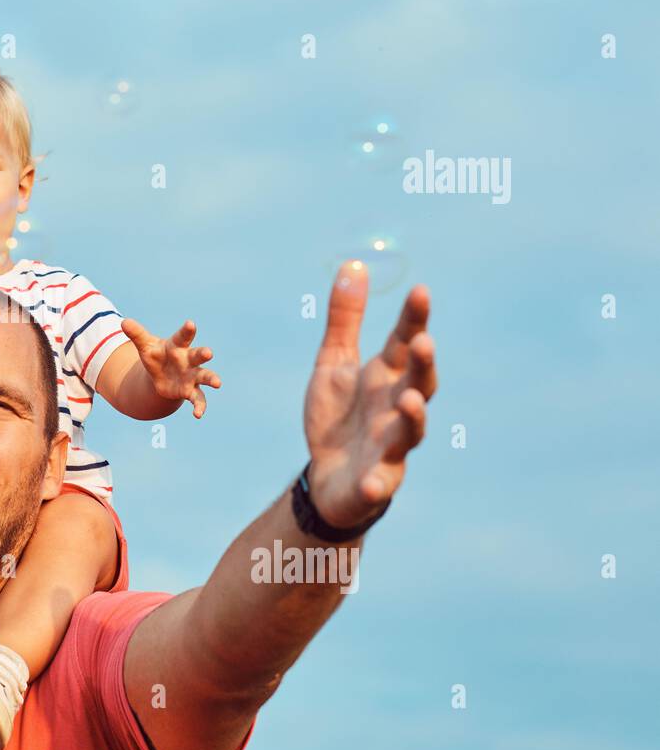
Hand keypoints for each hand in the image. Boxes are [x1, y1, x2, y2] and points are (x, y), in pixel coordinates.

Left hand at [121, 317, 220, 417]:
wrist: (161, 376)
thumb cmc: (157, 356)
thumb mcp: (145, 346)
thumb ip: (137, 334)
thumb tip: (123, 321)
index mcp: (177, 346)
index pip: (183, 336)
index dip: (187, 330)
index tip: (191, 324)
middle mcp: (188, 360)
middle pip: (197, 355)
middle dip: (203, 354)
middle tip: (209, 353)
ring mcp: (192, 375)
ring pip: (205, 376)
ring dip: (211, 379)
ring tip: (218, 383)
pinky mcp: (190, 391)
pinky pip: (198, 399)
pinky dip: (200, 406)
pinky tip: (198, 415)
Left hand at [303, 260, 437, 528]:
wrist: (328, 476)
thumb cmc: (339, 415)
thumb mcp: (334, 362)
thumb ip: (345, 319)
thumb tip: (353, 265)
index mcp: (386, 376)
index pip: (404, 343)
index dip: (414, 319)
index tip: (420, 291)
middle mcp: (396, 408)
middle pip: (418, 384)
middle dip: (422, 365)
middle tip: (422, 342)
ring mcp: (389, 446)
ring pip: (409, 431)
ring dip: (412, 416)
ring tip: (407, 400)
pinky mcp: (375, 482)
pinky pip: (379, 484)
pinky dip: (376, 483)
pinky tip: (371, 483)